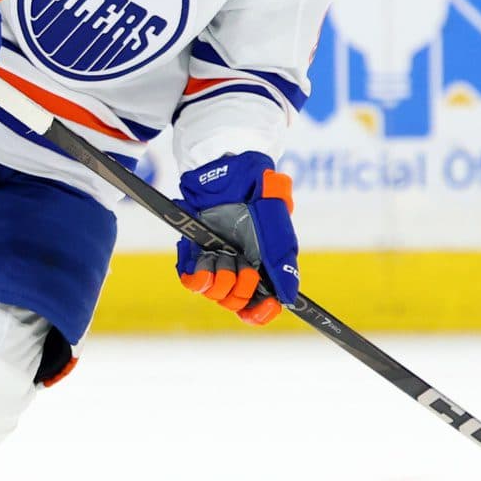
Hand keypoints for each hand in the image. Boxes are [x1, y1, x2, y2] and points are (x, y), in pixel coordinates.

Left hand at [175, 153, 299, 325]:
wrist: (228, 168)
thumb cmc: (258, 192)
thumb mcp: (277, 226)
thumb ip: (282, 262)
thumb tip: (289, 300)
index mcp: (265, 265)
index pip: (264, 304)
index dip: (261, 313)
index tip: (259, 309)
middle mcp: (241, 267)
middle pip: (238, 303)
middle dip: (241, 289)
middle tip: (244, 265)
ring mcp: (217, 260)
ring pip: (215, 294)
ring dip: (220, 278)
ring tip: (223, 254)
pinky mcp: (194, 252)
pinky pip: (191, 279)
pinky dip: (197, 276)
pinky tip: (204, 260)